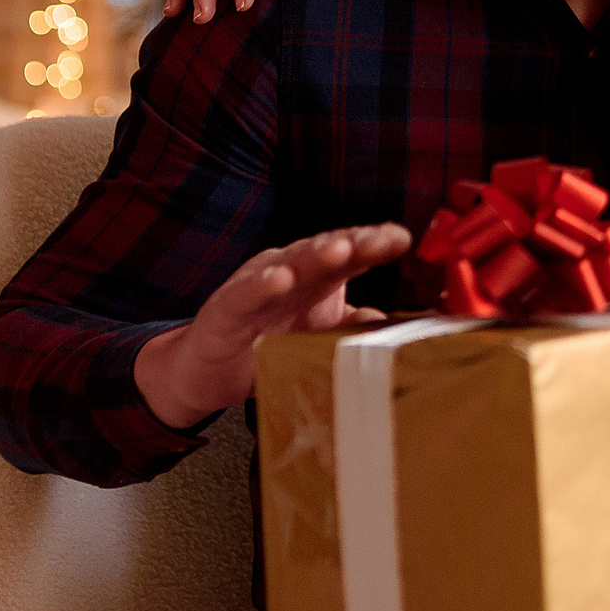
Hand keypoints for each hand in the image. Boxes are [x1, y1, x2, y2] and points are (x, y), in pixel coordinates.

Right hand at [132, 223, 410, 429]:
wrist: (208, 371)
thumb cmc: (267, 344)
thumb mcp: (320, 338)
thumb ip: (354, 328)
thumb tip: (394, 327)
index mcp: (317, 277)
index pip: (352, 254)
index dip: (376, 244)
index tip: (402, 239)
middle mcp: (290, 272)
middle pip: (326, 251)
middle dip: (355, 242)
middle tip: (381, 240)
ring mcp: (257, 285)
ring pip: (289, 263)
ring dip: (315, 254)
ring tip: (340, 250)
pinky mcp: (227, 308)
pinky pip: (246, 293)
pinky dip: (262, 284)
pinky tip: (280, 279)